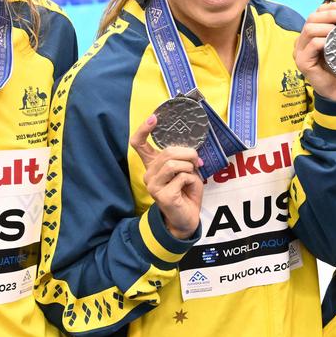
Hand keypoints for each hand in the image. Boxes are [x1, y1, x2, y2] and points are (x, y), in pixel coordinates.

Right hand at [130, 115, 203, 238]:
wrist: (187, 218)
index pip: (138, 144)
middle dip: (188, 153)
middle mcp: (148, 174)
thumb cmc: (186, 192)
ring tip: (193, 175)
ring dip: (189, 167)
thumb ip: (183, 158)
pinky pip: (181, 177)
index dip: (144, 129)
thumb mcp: (186, 170)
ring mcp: (153, 185)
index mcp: (153, 165)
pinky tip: (189, 188)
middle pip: (167, 152)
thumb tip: (191, 152)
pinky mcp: (161, 195)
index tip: (154, 118)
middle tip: (197, 162)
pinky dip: (192, 180)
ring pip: (173, 164)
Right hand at [294, 2, 335, 101]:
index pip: (317, 13)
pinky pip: (311, 45)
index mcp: (311, 34)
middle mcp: (302, 41)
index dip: (332, 7)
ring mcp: (299, 52)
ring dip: (328, 27)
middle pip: (311, 18)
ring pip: (309, 29)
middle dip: (331, 14)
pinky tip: (335, 43)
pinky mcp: (302, 62)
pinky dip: (324, 41)